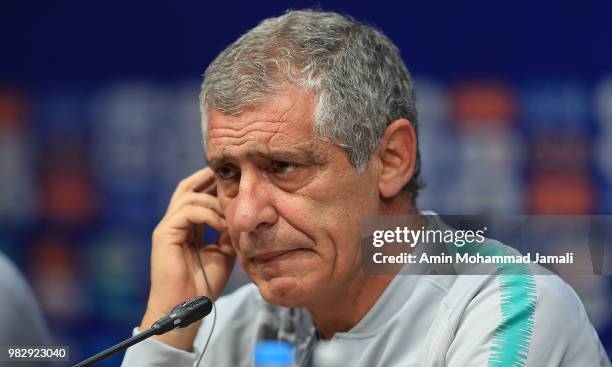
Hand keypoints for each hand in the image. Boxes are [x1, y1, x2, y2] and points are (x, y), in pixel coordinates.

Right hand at [140, 168, 234, 350]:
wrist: (187, 307)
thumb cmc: (203, 284)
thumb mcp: (223, 252)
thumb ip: (227, 232)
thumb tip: (240, 215)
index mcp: (187, 226)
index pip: (198, 194)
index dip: (214, 184)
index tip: (237, 181)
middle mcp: (175, 222)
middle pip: (187, 187)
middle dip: (208, 178)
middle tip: (231, 176)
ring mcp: (167, 227)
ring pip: (188, 196)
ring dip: (213, 201)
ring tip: (230, 214)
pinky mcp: (164, 234)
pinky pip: (185, 211)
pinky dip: (207, 213)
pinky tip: (221, 224)